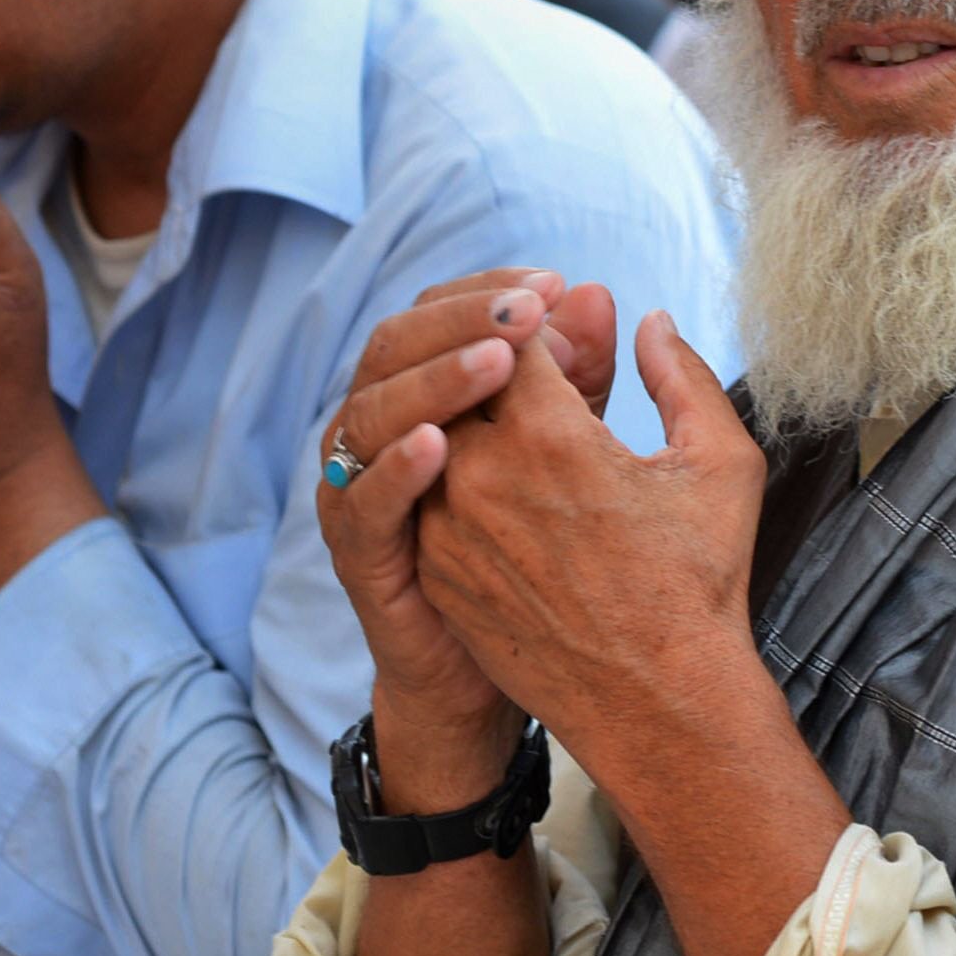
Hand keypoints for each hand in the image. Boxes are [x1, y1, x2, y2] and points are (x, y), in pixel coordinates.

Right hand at [313, 270, 591, 786]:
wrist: (543, 668)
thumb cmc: (566, 548)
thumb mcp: (587, 447)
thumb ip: (585, 372)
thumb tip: (595, 293)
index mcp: (443, 394)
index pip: (445, 313)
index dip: (493, 294)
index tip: (555, 286)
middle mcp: (396, 428)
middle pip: (399, 344)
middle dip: (461, 319)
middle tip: (528, 312)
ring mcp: (370, 489)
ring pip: (371, 410)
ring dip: (432, 379)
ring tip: (497, 361)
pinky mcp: (364, 553)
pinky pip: (360, 502)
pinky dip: (392, 468)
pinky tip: (438, 444)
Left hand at [413, 299, 768, 780]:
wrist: (656, 703)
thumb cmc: (698, 583)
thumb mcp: (720, 462)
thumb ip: (682, 375)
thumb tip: (650, 321)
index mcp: (547, 438)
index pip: (508, 335)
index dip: (539, 328)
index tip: (568, 342)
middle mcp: (479, 478)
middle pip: (461, 380)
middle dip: (497, 368)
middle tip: (545, 382)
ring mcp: (445, 531)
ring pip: (435, 437)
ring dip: (473, 424)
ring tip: (532, 444)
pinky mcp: (433, 574)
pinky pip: (427, 499)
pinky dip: (458, 481)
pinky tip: (515, 498)